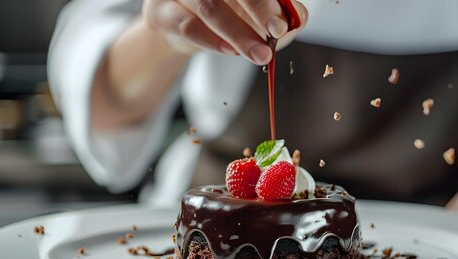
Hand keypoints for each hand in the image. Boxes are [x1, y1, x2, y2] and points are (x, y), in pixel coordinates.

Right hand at [142, 0, 307, 64]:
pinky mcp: (159, 10)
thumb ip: (279, 15)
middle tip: (276, 34)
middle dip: (258, 10)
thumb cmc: (223, 14)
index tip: (283, 22)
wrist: (180, 28)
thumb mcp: (255, 15)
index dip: (268, 0)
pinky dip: (211, 40)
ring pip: (209, 6)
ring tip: (259, 54)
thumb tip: (298, 19)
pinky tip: (230, 51)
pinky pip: (186, 25)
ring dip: (238, 34)